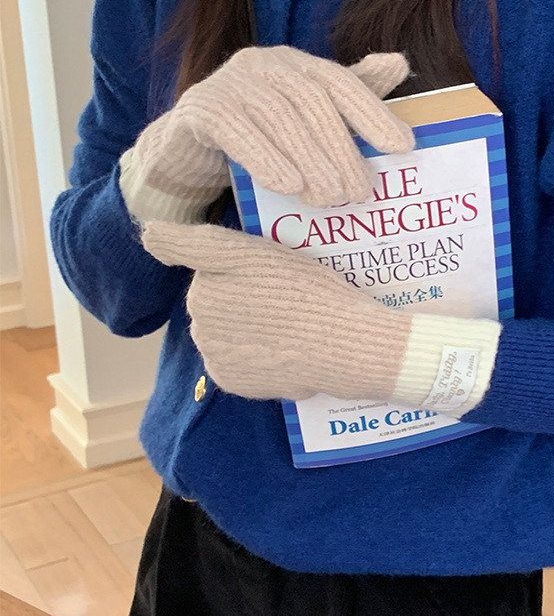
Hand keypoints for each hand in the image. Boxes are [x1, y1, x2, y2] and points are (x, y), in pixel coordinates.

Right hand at [120, 47, 413, 223]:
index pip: (340, 83)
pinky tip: (287, 186)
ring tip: (331, 199)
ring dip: (310, 161)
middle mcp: (263, 63)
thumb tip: (399, 62)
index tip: (403, 148)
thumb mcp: (303, 124)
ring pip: (277, 117)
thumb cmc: (255, 141)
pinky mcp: (198, 108)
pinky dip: (264, 158)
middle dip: (341, 149)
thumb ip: (346, 98)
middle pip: (311, 102)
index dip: (373, 113)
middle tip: (361, 192)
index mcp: (295, 65)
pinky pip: (235, 130)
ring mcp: (227, 81)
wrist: (185, 155)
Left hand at [142, 221, 413, 401]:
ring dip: (247, 327)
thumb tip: (147, 234)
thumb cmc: (307, 291)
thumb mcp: (253, 252)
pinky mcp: (230, 381)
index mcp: (204, 283)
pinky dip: (252, 356)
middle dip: (241, 297)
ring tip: (288, 325)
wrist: (344, 346)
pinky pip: (233, 362)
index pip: (205, 264)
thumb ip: (193, 243)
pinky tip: (282, 349)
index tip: (263, 275)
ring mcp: (213, 354)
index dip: (234, 266)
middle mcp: (199, 319)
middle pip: (215, 299)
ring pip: (223, 331)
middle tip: (284, 297)